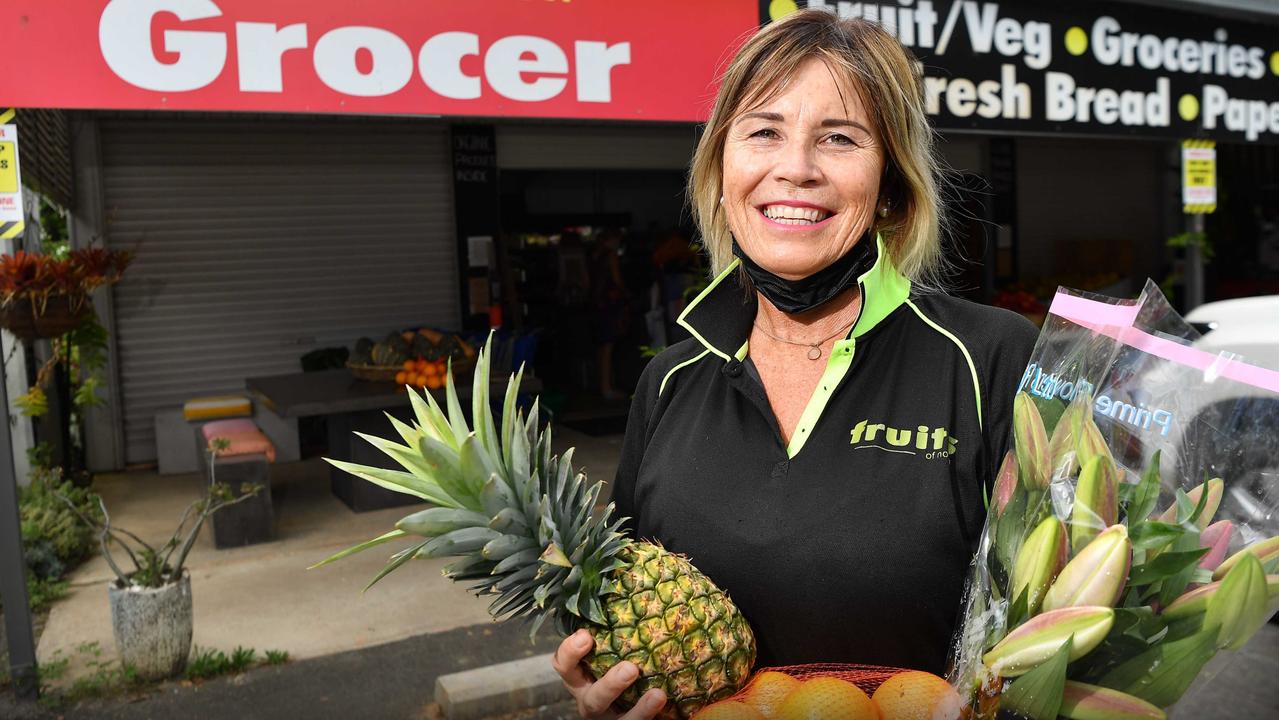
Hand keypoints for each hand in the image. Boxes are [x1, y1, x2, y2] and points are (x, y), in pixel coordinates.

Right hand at [552, 629, 666, 718]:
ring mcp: (611, 717)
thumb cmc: (621, 664)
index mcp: (581, 678)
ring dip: (639, 709)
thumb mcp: (611, 649)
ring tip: (657, 694)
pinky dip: (651, 714)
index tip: (585, 635)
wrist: (636, 702)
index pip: (564, 666)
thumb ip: (615, 629)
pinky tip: (663, 698)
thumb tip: (631, 582)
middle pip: (592, 698)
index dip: (570, 653)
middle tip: (631, 669)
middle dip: (610, 685)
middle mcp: (591, 700)